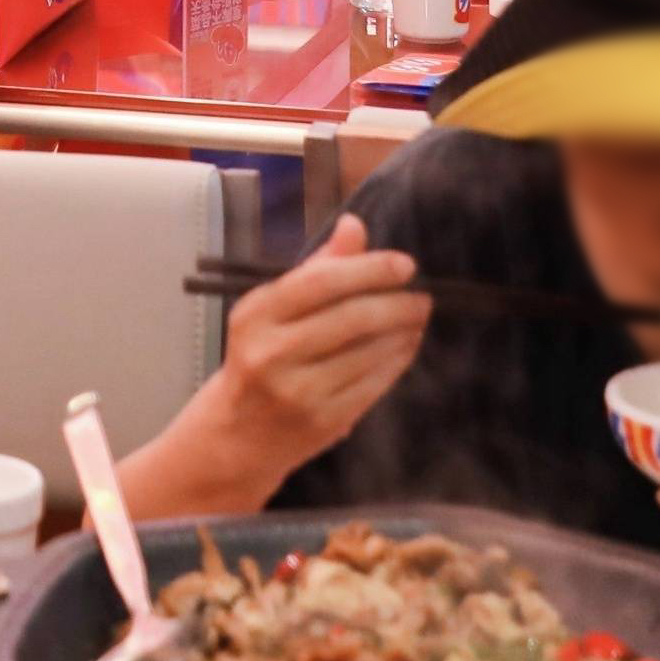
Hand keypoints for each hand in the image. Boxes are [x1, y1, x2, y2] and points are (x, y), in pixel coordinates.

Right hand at [185, 214, 428, 474]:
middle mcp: (272, 352)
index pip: (321, 281)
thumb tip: (355, 226)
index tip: (405, 265)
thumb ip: (315, 268)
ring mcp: (298, 391)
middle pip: (351, 318)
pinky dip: (397, 361)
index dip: (369, 270)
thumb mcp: (271, 310)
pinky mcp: (324, 421)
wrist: (236, 434)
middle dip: (396, 303)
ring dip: (403, 332)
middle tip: (423, 295)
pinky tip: (406, 346)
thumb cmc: (258, 358)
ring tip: (417, 317)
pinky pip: (373, 384)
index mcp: (256, 313)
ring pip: (368, 352)